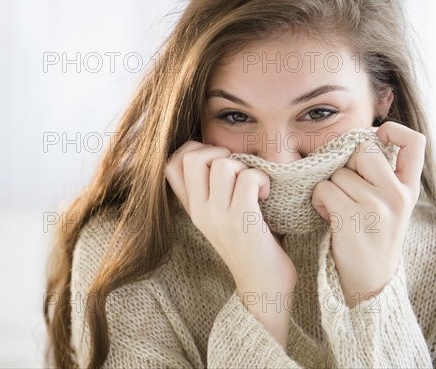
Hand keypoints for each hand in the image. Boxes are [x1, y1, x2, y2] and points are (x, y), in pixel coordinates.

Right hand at [164, 141, 297, 301]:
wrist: (263, 287)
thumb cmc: (250, 246)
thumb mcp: (220, 218)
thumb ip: (213, 191)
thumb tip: (220, 154)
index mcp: (192, 208)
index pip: (170, 165)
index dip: (193, 149)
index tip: (216, 160)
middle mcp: (199, 211)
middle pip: (192, 157)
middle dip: (218, 151)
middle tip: (236, 170)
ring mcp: (218, 216)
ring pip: (223, 164)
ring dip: (245, 167)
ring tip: (253, 187)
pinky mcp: (241, 220)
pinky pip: (248, 177)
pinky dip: (261, 179)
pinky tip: (265, 195)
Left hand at [311, 122, 424, 307]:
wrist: (369, 281)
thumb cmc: (373, 239)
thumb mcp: (391, 207)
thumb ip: (383, 178)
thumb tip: (360, 144)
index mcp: (408, 189)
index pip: (415, 142)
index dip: (394, 130)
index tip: (377, 137)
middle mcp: (396, 194)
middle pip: (363, 150)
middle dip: (347, 165)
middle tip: (347, 188)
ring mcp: (375, 205)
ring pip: (338, 173)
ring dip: (329, 188)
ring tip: (338, 210)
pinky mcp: (352, 217)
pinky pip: (324, 189)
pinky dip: (319, 201)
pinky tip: (328, 216)